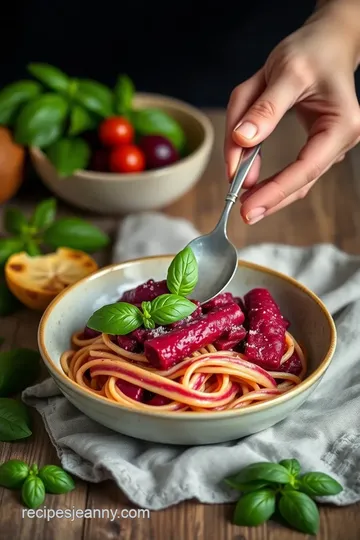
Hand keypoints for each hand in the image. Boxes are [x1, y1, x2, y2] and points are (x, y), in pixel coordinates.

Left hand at [224, 1, 359, 223]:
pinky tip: (253, 186)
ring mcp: (330, 146)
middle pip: (303, 182)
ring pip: (298, 180)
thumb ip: (262, 108)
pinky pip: (294, 170)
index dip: (275, 191)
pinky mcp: (318, 147)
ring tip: (243, 202)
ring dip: (270, 192)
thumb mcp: (283, 72)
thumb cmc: (310, 52)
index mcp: (341, 123)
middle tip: (243, 215)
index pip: (305, 169)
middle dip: (271, 200)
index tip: (247, 206)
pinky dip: (272, 179)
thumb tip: (241, 141)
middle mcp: (341, 140)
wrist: (328, 42)